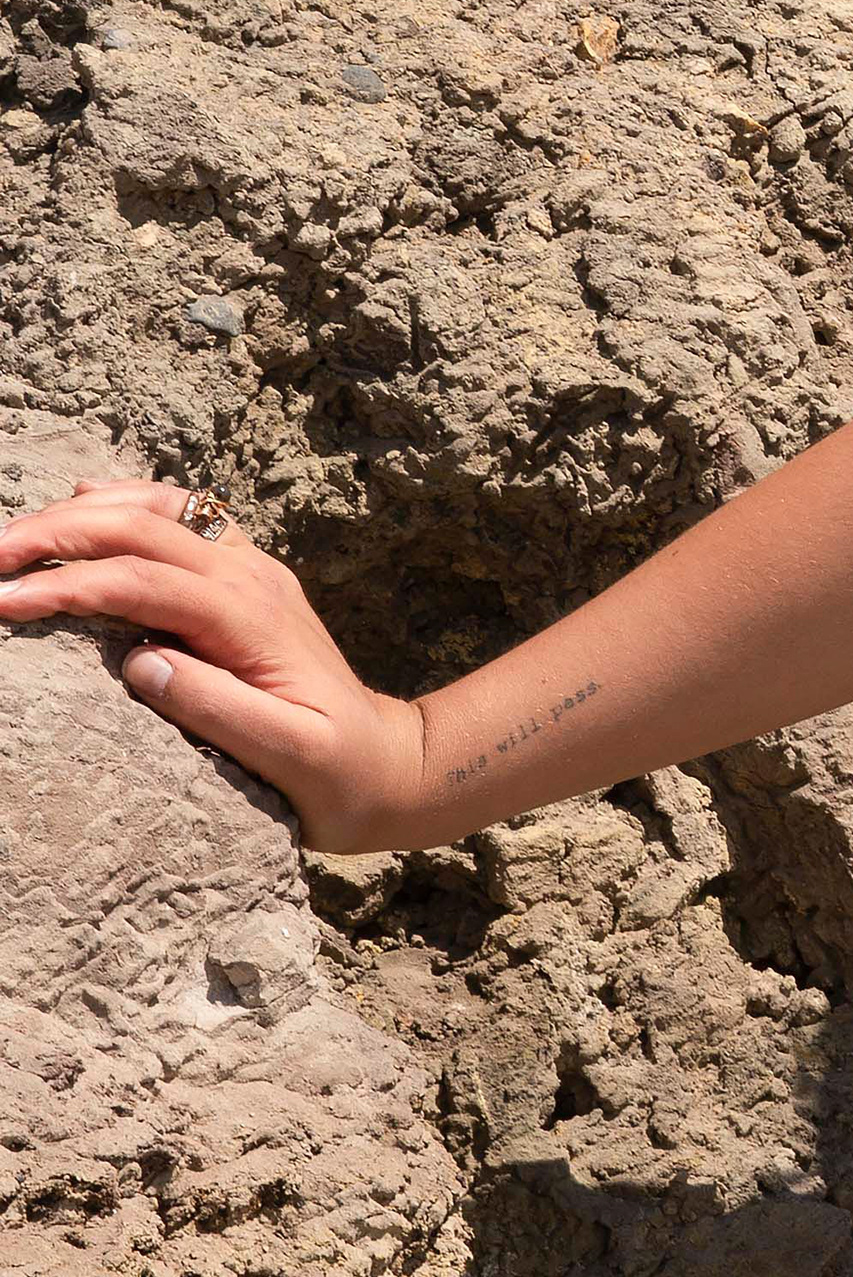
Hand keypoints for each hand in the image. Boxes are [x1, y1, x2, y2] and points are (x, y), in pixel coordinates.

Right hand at [0, 476, 434, 851]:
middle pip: (141, 529)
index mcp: (252, 616)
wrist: (390, 765)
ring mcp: (252, 570)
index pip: (140, 581)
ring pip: (160, 509)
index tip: (1, 603)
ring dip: (86, 512)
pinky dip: (130, 502)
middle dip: (56, 534)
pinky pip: (184, 517)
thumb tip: (141, 663)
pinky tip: (89, 501)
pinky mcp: (248, 577)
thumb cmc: (336, 774)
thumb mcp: (288, 755)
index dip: (67, 586)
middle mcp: (252, 577)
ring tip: (17, 532)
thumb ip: (217, 708)